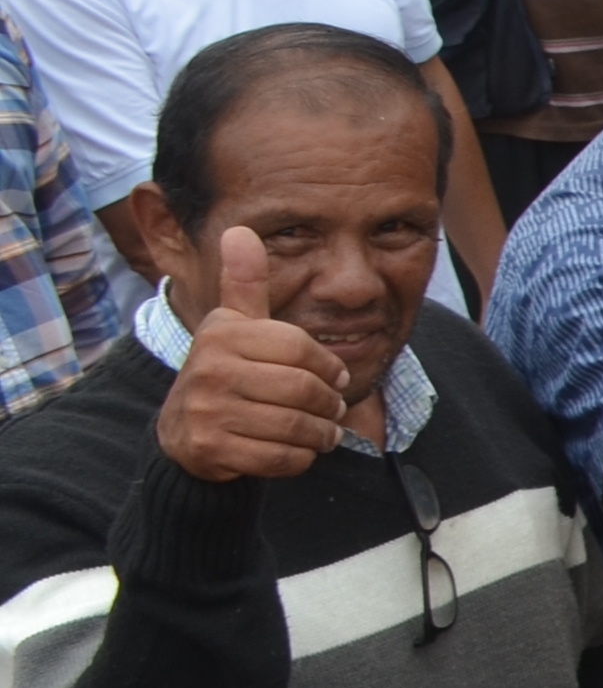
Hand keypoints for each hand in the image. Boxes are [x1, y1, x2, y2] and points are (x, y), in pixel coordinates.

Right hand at [155, 227, 345, 482]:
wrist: (182, 433)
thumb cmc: (227, 371)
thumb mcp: (234, 324)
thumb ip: (244, 282)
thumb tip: (239, 230)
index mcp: (223, 333)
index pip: (299, 347)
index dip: (328, 365)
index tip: (336, 377)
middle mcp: (208, 369)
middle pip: (301, 388)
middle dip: (328, 404)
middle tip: (334, 410)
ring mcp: (205, 410)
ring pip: (293, 425)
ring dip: (320, 434)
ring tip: (325, 432)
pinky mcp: (209, 448)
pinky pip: (278, 457)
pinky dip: (299, 458)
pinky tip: (299, 450)